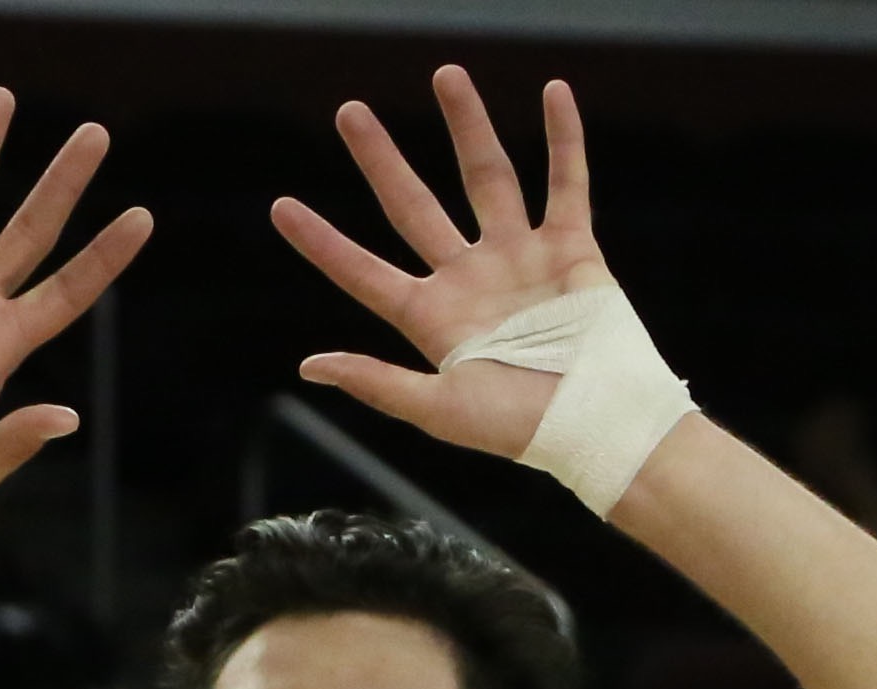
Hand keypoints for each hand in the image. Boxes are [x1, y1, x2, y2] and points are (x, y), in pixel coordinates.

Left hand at [272, 68, 609, 463]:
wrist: (594, 423)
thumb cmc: (517, 427)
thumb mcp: (439, 409)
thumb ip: (378, 383)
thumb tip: (310, 366)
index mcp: (433, 319)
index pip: (364, 273)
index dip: (323, 243)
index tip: (281, 208)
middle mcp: (469, 280)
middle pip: (413, 207)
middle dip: (380, 161)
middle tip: (348, 112)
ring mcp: (519, 260)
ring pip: (487, 177)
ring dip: (468, 126)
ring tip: (446, 74)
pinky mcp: (570, 249)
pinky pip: (566, 182)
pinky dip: (564, 138)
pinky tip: (554, 92)